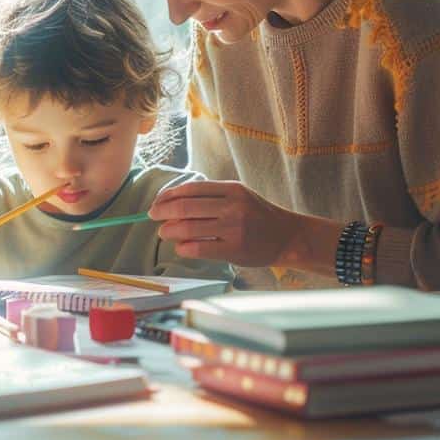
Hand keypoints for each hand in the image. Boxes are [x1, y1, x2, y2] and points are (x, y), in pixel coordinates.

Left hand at [149, 180, 343, 273]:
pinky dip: (183, 247)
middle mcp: (232, 206)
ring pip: (188, 228)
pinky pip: (199, 248)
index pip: (190, 189)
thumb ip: (210, 197)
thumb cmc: (257, 216)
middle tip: (153, 216)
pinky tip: (181, 247)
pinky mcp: (234, 249)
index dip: (168, 195)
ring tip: (164, 232)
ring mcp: (234, 228)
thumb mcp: (238, 196)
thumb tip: (170, 203)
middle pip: (185, 207)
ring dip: (169, 230)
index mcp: (231, 189)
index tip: (157, 202)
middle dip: (162, 212)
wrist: (287, 237)